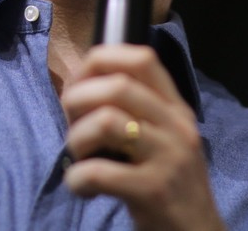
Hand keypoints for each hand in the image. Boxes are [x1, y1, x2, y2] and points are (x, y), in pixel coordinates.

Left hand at [62, 45, 226, 230]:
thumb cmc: (169, 184)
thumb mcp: (164, 139)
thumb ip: (136, 111)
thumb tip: (80, 87)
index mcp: (175, 108)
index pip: (143, 57)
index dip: (102, 59)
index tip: (80, 81)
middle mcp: (176, 125)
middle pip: (118, 85)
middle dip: (78, 99)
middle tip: (72, 125)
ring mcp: (168, 157)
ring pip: (106, 122)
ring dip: (77, 138)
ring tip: (78, 157)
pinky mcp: (153, 191)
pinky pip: (99, 172)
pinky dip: (77, 178)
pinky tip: (82, 187)